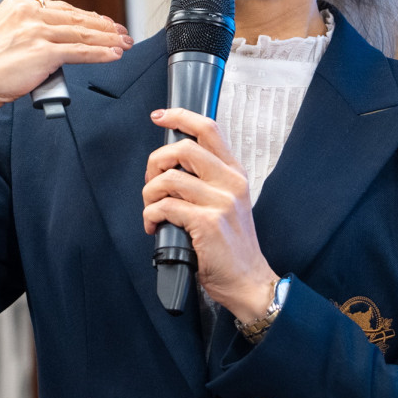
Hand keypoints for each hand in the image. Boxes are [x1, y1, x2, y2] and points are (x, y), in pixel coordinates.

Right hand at [0, 0, 130, 158]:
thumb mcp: (1, 38)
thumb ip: (26, 34)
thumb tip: (54, 43)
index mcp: (17, 6)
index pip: (62, 8)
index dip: (87, 16)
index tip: (102, 22)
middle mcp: (28, 14)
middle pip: (77, 18)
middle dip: (104, 26)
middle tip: (121, 32)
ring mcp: (37, 32)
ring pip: (83, 34)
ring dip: (109, 39)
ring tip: (124, 43)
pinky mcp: (44, 52)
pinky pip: (81, 51)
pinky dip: (101, 54)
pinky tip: (114, 54)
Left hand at [141, 107, 277, 321]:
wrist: (248, 280)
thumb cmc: (233, 246)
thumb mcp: (229, 203)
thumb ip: (208, 180)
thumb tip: (172, 163)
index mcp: (234, 173)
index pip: (209, 129)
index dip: (180, 116)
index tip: (160, 116)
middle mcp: (230, 182)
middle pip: (183, 148)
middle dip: (155, 162)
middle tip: (152, 182)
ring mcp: (220, 202)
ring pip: (169, 179)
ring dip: (149, 194)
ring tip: (152, 209)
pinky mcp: (208, 222)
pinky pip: (166, 206)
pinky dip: (151, 215)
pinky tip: (153, 225)